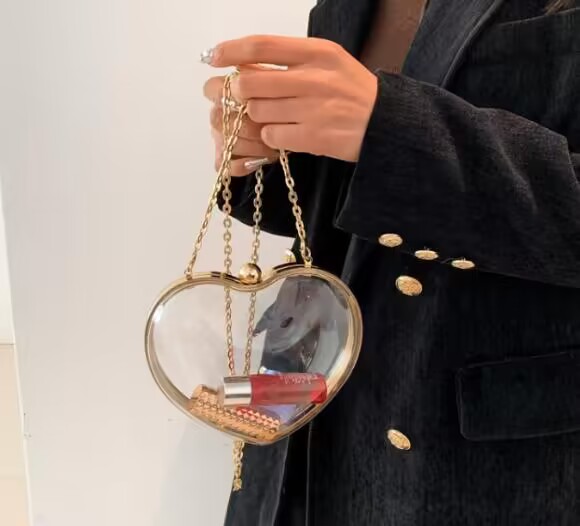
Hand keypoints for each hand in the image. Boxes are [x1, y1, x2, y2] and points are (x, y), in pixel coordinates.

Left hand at [203, 35, 378, 162]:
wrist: (386, 125)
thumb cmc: (352, 92)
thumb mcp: (329, 64)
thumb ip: (292, 61)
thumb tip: (244, 63)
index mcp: (317, 53)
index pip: (262, 46)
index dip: (230, 50)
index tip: (212, 57)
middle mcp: (314, 78)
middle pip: (250, 83)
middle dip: (235, 92)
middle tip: (235, 97)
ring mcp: (313, 109)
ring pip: (258, 112)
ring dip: (258, 117)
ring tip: (274, 117)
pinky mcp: (313, 137)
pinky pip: (273, 136)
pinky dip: (273, 137)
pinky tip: (287, 133)